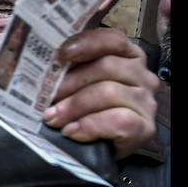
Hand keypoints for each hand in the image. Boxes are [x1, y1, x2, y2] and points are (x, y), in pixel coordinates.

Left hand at [42, 27, 158, 158]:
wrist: (102, 146)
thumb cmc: (87, 109)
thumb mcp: (78, 83)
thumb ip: (69, 68)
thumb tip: (41, 63)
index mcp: (126, 56)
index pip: (111, 39)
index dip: (86, 43)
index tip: (61, 54)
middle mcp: (141, 75)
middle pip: (106, 67)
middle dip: (70, 82)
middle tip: (46, 96)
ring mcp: (146, 101)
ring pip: (109, 92)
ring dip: (74, 107)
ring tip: (52, 118)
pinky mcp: (145, 127)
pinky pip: (119, 120)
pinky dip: (90, 126)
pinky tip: (72, 131)